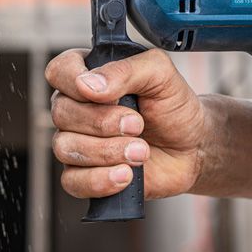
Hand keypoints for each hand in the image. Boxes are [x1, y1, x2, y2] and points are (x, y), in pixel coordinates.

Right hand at [45, 49, 205, 199]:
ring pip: (65, 148)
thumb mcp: (160, 74)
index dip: (73, 82)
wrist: (193, 147)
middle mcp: (78, 108)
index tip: (104, 94)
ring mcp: (78, 142)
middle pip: (61, 113)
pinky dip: (100, 180)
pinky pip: (72, 181)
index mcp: (90, 76)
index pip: (59, 71)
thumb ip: (126, 70)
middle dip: (103, 122)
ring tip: (141, 151)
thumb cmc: (174, 107)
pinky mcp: (84, 175)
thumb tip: (88, 84)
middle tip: (138, 125)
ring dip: (107, 152)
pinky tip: (127, 175)